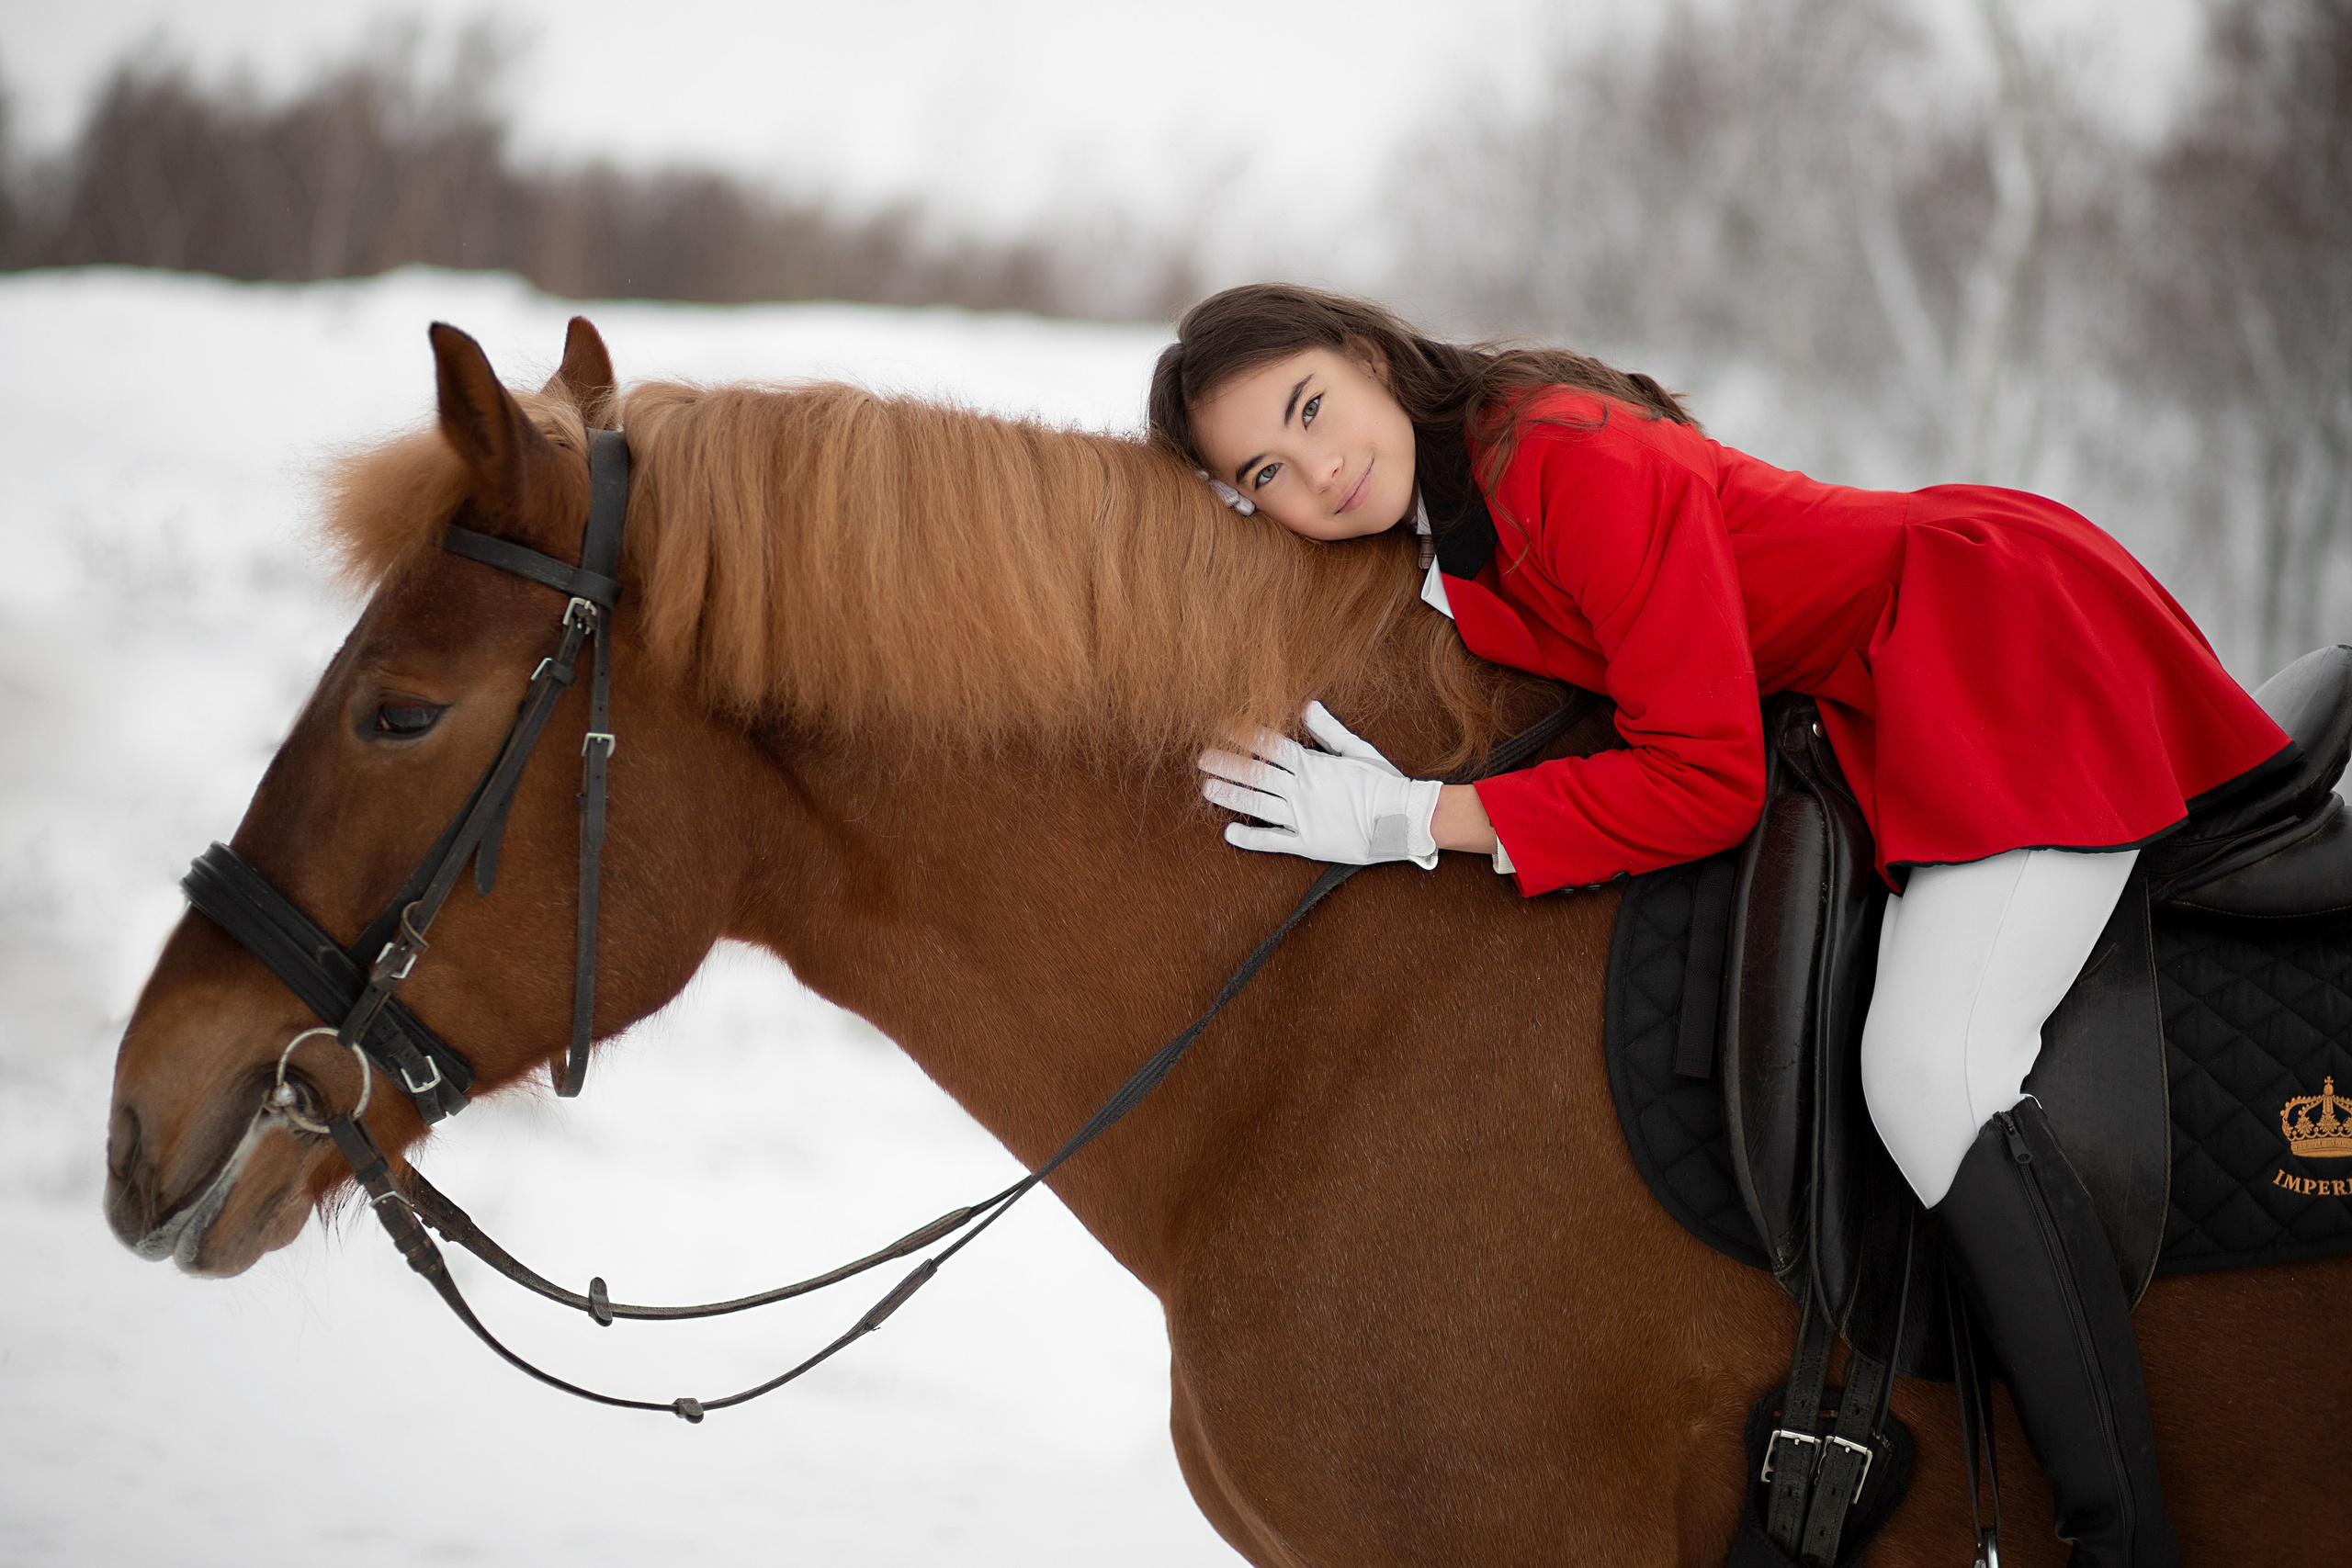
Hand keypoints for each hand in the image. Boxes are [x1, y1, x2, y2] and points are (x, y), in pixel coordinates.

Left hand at [1198, 701, 1442, 867]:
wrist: (1403, 820)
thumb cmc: (1384, 784)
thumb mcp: (1358, 750)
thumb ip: (1328, 730)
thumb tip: (1307, 706)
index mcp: (1313, 767)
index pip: (1271, 747)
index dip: (1244, 735)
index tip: (1222, 726)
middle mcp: (1303, 792)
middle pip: (1257, 775)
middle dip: (1227, 764)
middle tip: (1201, 757)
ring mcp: (1303, 819)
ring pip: (1258, 806)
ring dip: (1231, 796)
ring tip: (1207, 788)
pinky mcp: (1308, 844)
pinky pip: (1273, 842)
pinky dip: (1250, 839)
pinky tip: (1229, 834)